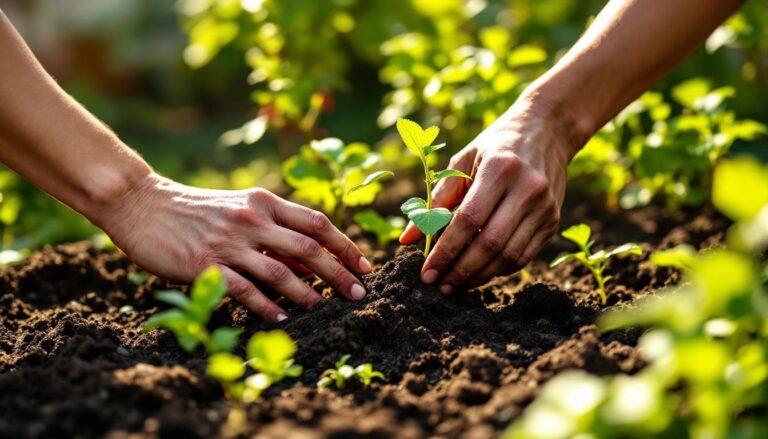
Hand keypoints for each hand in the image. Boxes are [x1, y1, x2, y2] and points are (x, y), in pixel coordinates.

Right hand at [97, 175, 371, 322]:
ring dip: (308, 294)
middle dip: (339, 273)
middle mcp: (252, 218)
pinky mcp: (204, 263)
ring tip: (324, 308)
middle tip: (358, 294)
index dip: (346, 245)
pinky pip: (245, 289)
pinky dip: (267, 305)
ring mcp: (229, 241)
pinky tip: (283, 318)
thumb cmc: (195, 210)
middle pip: (309, 248)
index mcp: (264, 202)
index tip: (365, 266)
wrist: (141, 202)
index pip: (317, 223)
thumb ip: (275, 233)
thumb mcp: (240, 209)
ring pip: (282, 271)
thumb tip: (312, 266)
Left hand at [399, 99, 577, 291]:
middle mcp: (527, 188)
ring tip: (455, 285)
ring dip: (479, 276)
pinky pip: (524, 256)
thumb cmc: (495, 146)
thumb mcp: (462, 161)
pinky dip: (499, 270)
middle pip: (490, 243)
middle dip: (461, 271)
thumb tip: (407, 239)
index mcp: (499, 169)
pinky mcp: (553, 221)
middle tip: (439, 286)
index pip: (468, 220)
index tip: (426, 272)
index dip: (445, 251)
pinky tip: (479, 274)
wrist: (547, 131)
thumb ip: (436, 200)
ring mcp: (545, 207)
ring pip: (509, 255)